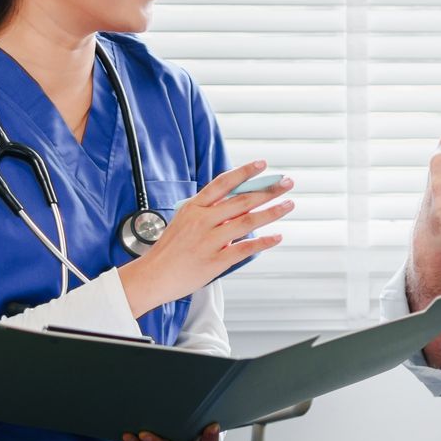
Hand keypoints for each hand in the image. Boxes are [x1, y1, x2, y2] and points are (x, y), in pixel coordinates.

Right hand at [118, 161, 292, 315]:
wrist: (152, 277)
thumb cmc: (169, 251)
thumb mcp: (184, 222)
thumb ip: (209, 214)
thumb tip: (237, 208)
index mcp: (193, 207)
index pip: (222, 183)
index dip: (244, 172)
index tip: (262, 164)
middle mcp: (202, 221)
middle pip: (241, 200)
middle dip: (267, 190)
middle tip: (286, 183)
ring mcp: (209, 240)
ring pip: (247, 221)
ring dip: (271, 212)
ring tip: (288, 205)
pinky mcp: (215, 261)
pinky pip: (244, 249)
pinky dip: (263, 242)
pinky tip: (277, 236)